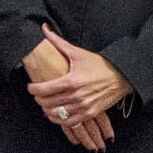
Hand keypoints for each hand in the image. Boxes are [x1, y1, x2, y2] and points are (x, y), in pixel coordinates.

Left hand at [24, 25, 131, 151]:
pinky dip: (60, 120)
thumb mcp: (78, 52)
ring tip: (45, 105)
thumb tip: (44, 29)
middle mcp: (76, 96)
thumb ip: (58, 42)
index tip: (31, 87)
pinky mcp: (90, 114)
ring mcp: (83, 107)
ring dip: (47, 111)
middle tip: (37, 95)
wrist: (121, 76)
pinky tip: (57, 114)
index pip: (44, 89)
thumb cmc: (100, 64)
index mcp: (71, 80)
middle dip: (38, 99)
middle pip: (47, 103)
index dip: (33, 89)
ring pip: (56, 115)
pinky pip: (70, 123)